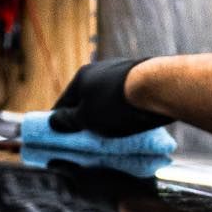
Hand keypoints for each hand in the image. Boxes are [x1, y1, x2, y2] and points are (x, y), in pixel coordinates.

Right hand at [49, 57, 170, 136]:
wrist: (157, 88)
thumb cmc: (116, 105)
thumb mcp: (86, 119)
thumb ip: (68, 121)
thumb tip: (54, 121)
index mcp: (81, 78)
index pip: (63, 103)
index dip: (59, 122)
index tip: (59, 137)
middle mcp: (100, 71)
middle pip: (87, 100)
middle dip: (86, 119)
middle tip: (88, 140)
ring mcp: (122, 73)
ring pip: (108, 100)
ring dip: (107, 115)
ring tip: (112, 135)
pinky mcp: (142, 79)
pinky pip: (126, 99)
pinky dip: (125, 112)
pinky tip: (131, 124)